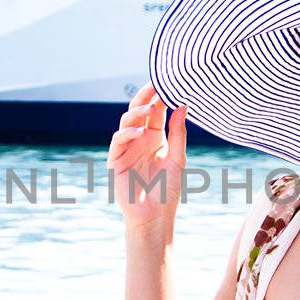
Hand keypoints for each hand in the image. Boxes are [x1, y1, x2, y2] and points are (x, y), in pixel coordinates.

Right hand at [107, 81, 187, 238]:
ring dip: (137, 112)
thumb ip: (178, 133)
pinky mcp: (116, 160)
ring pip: (126, 122)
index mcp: (155, 137)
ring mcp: (126, 149)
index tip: (169, 81)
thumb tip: (183, 105)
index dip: (160, 96)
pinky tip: (141, 132)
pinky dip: (128, 133)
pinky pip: (118, 141)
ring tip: (150, 107)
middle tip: (155, 84)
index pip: (155, 111)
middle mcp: (140, 140)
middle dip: (145, 96)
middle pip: (139, 111)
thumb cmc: (167, 191)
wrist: (154, 217)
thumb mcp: (178, 159)